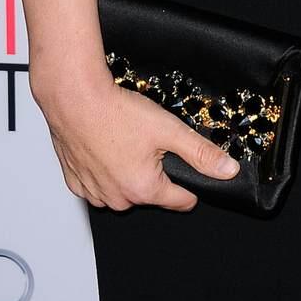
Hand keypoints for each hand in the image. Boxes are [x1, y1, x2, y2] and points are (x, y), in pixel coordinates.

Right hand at [33, 69, 239, 211]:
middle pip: (152, 193)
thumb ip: (201, 153)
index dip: (191, 183)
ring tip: (126, 142)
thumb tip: (227, 170)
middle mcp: (117, 199)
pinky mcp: (76, 183)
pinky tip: (106, 147)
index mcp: (143, 189)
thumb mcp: (170, 129)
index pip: (182, 201)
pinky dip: (105, 169)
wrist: (74, 99)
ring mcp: (94, 193)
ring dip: (129, 171)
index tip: (187, 167)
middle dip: (157, 172)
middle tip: (150, 143)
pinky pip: (99, 184)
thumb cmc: (115, 112)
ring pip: (125, 189)